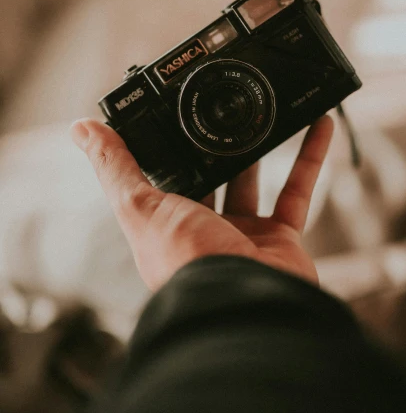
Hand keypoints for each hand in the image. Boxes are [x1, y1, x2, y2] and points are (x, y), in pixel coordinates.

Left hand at [70, 116, 332, 291]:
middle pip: (209, 181)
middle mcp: (203, 233)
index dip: (167, 151)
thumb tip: (81, 127)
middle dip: (213, 149)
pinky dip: (310, 156)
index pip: (162, 181)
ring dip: (261, 148)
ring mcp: (244, 238)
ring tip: (265, 110)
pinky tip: (317, 122)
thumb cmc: (186, 263)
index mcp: (165, 227)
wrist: (243, 302)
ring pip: (254, 183)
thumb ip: (115, 165)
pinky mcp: (282, 239)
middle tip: (219, 112)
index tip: (171, 116)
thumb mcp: (139, 205)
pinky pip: (299, 190)